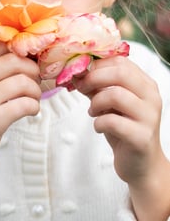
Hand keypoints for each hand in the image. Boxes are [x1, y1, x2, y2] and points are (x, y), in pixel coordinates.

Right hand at [0, 40, 40, 205]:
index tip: (32, 58)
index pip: (0, 42)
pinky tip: (30, 111)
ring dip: (36, 91)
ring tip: (33, 99)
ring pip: (23, 81)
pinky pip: (24, 104)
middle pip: (15, 59)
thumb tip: (27, 52)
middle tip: (36, 81)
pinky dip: (34, 107)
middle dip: (34, 69)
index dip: (22, 47)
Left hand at [74, 56, 169, 219]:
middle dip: (94, 78)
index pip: (121, 61)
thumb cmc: (124, 128)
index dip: (96, 64)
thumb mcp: (109, 102)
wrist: (141, 164)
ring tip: (93, 111)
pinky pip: (113, 121)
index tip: (81, 73)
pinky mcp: (141, 137)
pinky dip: (98, 122)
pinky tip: (98, 126)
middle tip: (82, 87)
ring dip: (96, 102)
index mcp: (145, 83)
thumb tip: (74, 71)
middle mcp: (151, 97)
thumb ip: (96, 85)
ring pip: (116, 94)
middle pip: (120, 73)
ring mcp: (149, 117)